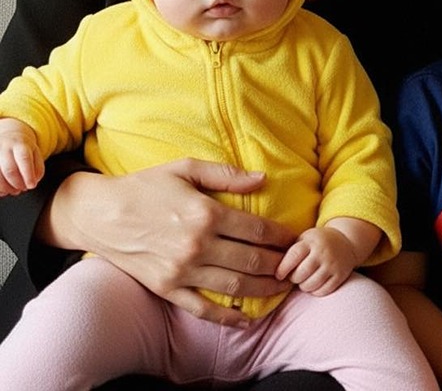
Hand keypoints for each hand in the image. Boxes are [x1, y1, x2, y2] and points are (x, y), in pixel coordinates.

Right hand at [0, 119, 43, 194]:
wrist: (8, 136)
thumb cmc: (23, 148)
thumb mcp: (35, 152)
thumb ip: (38, 167)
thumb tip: (34, 181)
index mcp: (19, 144)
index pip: (24, 158)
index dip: (28, 174)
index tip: (31, 186)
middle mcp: (4, 147)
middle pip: (10, 169)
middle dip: (18, 184)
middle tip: (23, 188)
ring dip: (7, 188)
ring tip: (14, 190)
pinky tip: (5, 189)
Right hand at [38, 158, 297, 325]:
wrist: (102, 214)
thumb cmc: (146, 186)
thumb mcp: (186, 168)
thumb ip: (226, 175)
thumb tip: (262, 179)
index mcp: (205, 213)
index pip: (257, 230)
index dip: (282, 237)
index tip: (296, 240)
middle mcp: (197, 245)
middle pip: (252, 260)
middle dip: (279, 265)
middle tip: (295, 265)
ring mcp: (182, 270)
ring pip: (234, 286)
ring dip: (263, 289)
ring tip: (281, 287)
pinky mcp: (167, 288)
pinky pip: (203, 308)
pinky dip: (227, 317)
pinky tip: (246, 317)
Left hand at [275, 226, 357, 295]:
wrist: (345, 242)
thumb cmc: (317, 242)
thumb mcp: (305, 239)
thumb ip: (291, 250)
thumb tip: (269, 266)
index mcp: (310, 241)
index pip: (293, 256)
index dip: (282, 268)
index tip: (278, 275)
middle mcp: (322, 252)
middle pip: (300, 274)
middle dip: (293, 278)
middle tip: (294, 276)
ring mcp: (332, 265)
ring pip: (310, 285)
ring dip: (303, 286)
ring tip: (303, 279)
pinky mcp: (340, 276)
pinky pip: (322, 291)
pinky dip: (315, 291)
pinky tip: (314, 284)